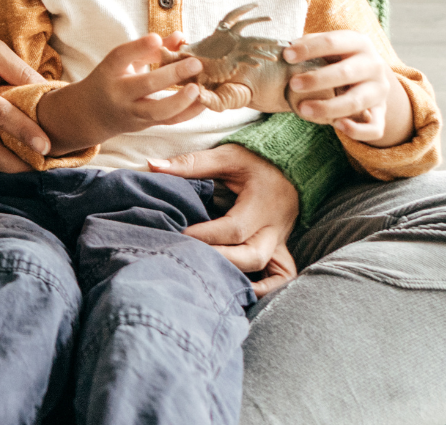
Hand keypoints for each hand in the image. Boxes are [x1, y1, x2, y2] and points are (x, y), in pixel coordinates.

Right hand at [37, 35, 203, 153]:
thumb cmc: (110, 80)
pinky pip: (168, 122)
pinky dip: (188, 113)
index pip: (121, 56)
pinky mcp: (145, 125)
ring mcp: (132, 112)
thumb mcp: (122, 61)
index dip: (139, 47)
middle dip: (173, 74)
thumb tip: (181, 36)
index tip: (156, 38)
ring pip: (158, 110)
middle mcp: (119, 92)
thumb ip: (150, 48)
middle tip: (195, 63)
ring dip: (181, 100)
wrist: (91, 114)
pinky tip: (203, 102)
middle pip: (145, 84)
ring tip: (198, 88)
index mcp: (110, 70)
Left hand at [149, 144, 298, 295]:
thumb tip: (153, 165)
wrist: (292, 165)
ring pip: (269, 270)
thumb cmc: (256, 160)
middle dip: (221, 260)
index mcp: (262, 203)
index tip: (181, 233)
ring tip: (209, 274)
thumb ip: (191, 163)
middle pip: (253, 256)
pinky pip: (282, 276)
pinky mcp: (281, 248)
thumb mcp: (226, 156)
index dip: (207, 235)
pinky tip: (242, 291)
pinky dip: (267, 288)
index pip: (234, 228)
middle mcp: (274, 228)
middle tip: (191, 256)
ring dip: (239, 275)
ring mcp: (280, 241)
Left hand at [283, 30, 411, 146]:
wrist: (371, 76)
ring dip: (328, 107)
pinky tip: (338, 125)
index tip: (286, 56)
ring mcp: (379, 91)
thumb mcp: (330, 47)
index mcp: (359, 43)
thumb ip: (310, 45)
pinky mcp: (382, 113)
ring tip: (303, 109)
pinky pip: (374, 128)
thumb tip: (286, 50)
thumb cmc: (340, 59)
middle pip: (346, 72)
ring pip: (356, 101)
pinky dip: (357, 129)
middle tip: (293, 84)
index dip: (309, 49)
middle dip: (317, 79)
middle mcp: (374, 65)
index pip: (332, 42)